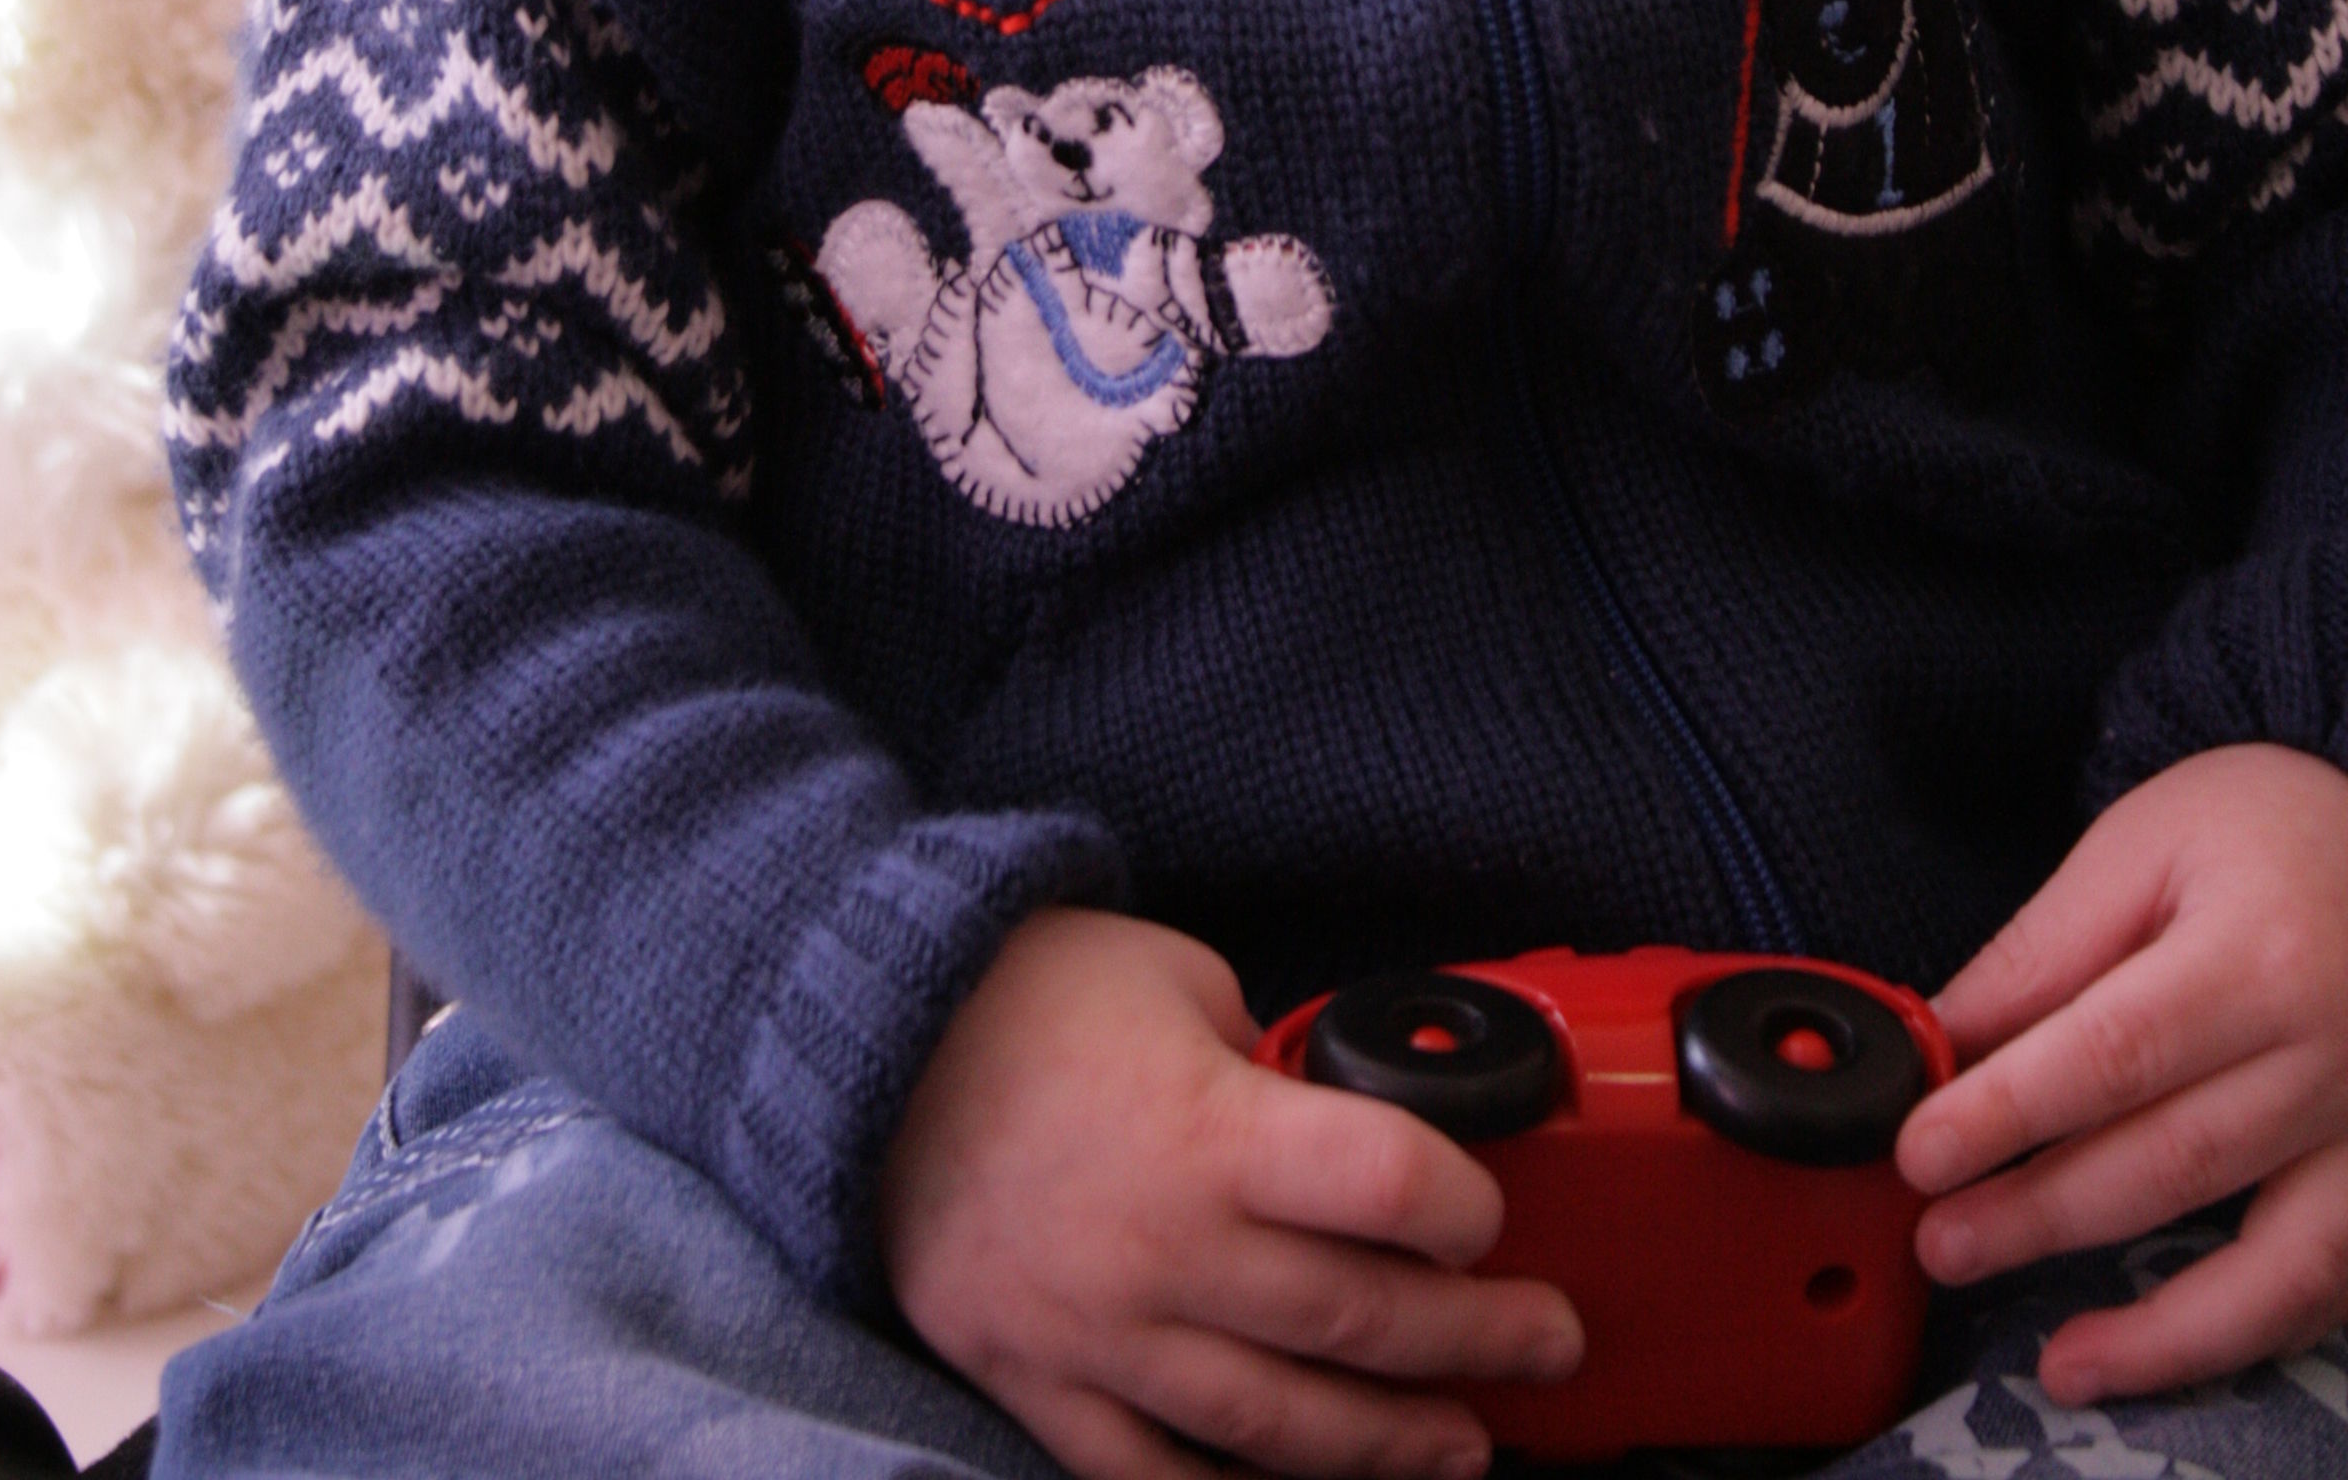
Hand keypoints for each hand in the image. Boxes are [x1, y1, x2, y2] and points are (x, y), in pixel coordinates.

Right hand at [878, 908, 1581, 1479]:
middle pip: (1356, 1317)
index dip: (1463, 1204)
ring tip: (1464, 1446)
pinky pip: (1152, 1475)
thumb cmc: (1023, 994)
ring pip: (1277, 1424)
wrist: (859, 1042)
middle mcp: (1161, 1244)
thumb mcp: (1174, 976)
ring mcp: (1099, 1330)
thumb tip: (1341, 1119)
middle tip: (1548, 1341)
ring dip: (1389, 1443)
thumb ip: (1266, 1059)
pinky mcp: (1040, 1381)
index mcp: (1202, 1125)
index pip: (1382, 1184)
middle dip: (1475, 1340)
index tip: (1494, 1211)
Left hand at [1897, 745, 2347, 1400]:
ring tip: (2056, 1362)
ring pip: (2266, 1261)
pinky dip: (2241, 1335)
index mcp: (2258, 956)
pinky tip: (2159, 1356)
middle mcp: (2333, 1059)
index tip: (1918, 1152)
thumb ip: (2045, 952)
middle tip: (1940, 1241)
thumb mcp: (2147, 846)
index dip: (2008, 1114)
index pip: (2114, 1052)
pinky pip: (2322, 1287)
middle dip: (2043, 1215)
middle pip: (2174, 1162)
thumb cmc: (2270, 833)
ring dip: (2154, 1326)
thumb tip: (1943, 1044)